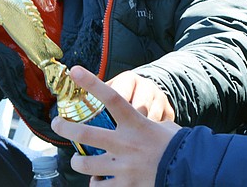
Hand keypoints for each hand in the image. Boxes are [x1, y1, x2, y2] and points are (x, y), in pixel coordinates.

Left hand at [51, 66, 180, 185]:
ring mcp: (123, 166)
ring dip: (78, 162)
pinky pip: (99, 186)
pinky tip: (98, 180)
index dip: (92, 83)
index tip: (76, 71)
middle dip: (65, 128)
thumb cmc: (178, 145)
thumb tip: (145, 120)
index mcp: (136, 123)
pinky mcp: (125, 185)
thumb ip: (147, 123)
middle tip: (57, 123)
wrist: (189, 168)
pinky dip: (97, 183)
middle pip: (85, 133)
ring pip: (85, 164)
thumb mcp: (163, 127)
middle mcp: (125, 143)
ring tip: (77, 160)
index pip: (112, 98)